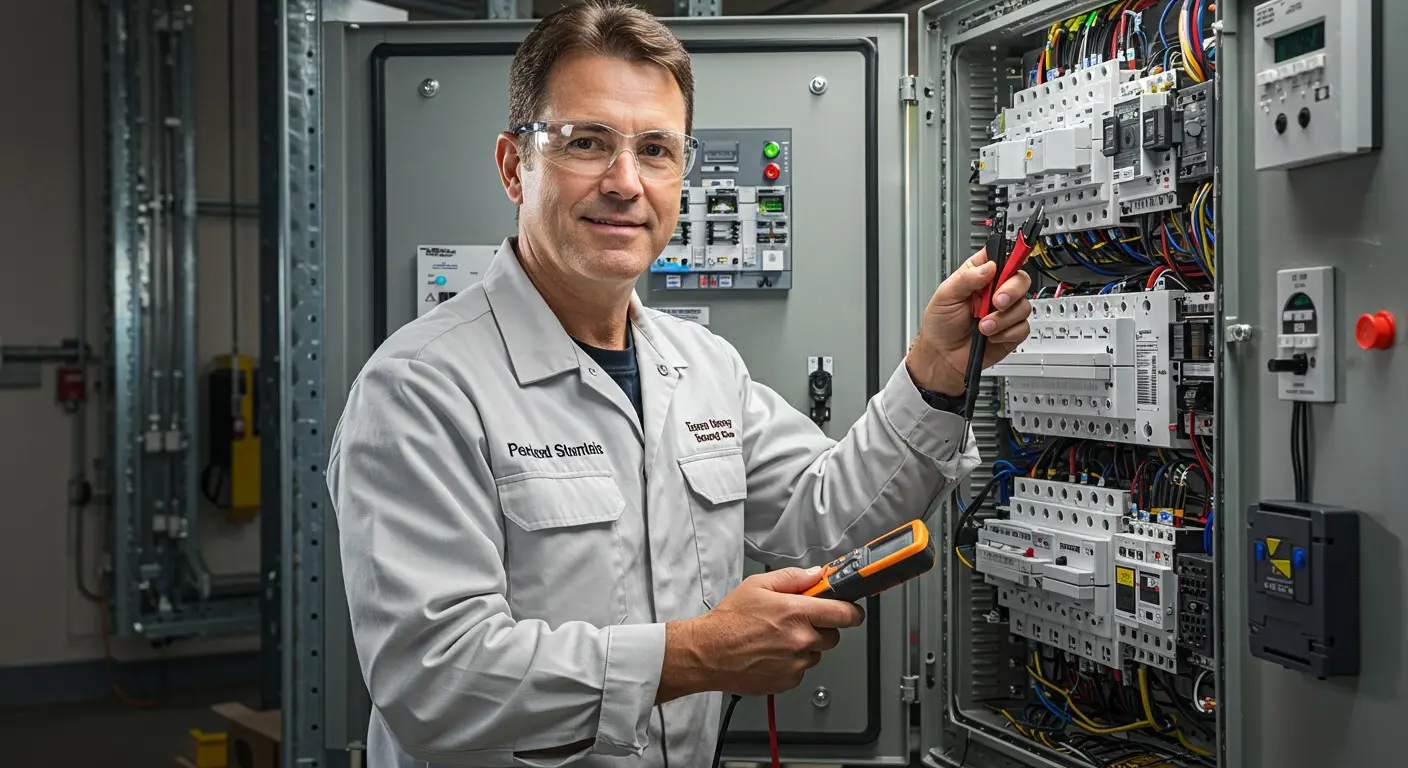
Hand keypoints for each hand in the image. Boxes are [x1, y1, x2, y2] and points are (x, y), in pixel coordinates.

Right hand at [659, 567, 864, 700]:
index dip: (852, 611)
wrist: (708, 653)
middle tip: (799, 622)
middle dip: (822, 627)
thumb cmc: (728, 621)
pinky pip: (801, 670)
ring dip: (805, 647)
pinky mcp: (788, 680)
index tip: (852, 610)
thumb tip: (815, 574)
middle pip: (833, 635)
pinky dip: (792, 663)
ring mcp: (796, 663)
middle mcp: (801, 639)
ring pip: (816, 654)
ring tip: (777, 639)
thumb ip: (792, 578)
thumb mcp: (758, 585)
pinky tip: (771, 654)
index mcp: (797, 612)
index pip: (845, 613)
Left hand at [905, 248, 1032, 394]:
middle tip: (995, 301)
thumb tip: (988, 267)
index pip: (1001, 257)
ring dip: (1002, 318)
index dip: (1009, 257)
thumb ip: (966, 278)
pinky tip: (989, 336)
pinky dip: (1005, 333)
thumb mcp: (945, 295)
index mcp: (980, 275)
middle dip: (1011, 291)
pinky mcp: (1011, 330)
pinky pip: (1022, 327)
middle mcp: (996, 290)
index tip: (1008, 264)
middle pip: (1021, 279)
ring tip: (982, 326)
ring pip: (1024, 305)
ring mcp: (1005, 311)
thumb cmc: (940, 324)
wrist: (942, 355)